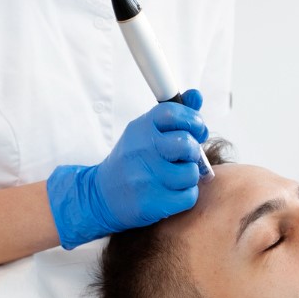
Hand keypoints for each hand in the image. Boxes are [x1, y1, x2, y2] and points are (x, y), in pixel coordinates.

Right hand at [46, 89, 208, 247]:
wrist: (102, 195)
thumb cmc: (132, 160)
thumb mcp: (145, 132)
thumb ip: (174, 115)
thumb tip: (196, 95)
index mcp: (140, 128)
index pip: (174, 113)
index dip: (193, 120)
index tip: (196, 129)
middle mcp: (141, 150)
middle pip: (187, 144)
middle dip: (192, 151)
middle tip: (183, 156)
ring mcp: (145, 178)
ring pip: (191, 173)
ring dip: (189, 175)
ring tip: (175, 175)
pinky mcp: (150, 202)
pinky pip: (189, 196)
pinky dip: (186, 195)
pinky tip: (172, 191)